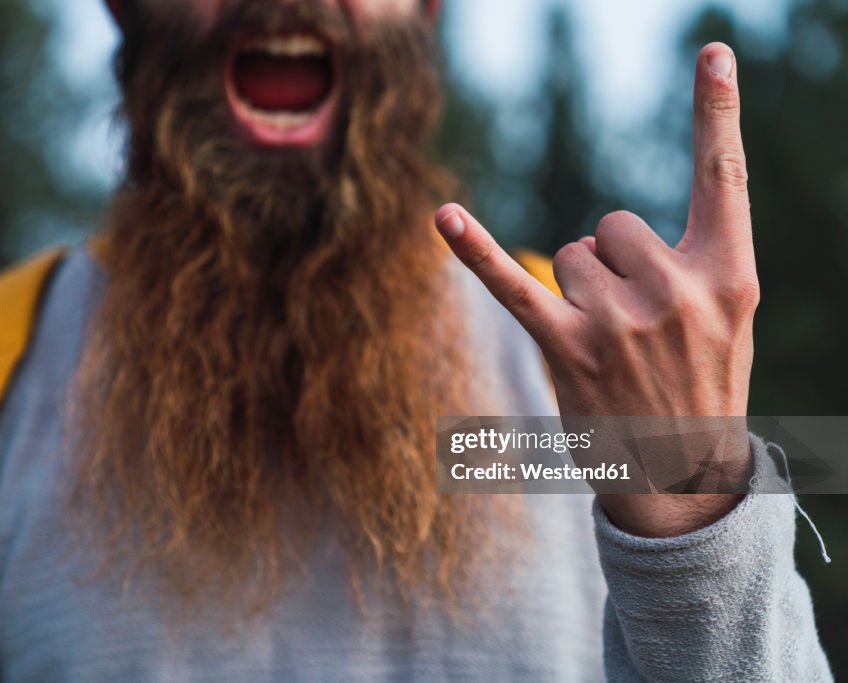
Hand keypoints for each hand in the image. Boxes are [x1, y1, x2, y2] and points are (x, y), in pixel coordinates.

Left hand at [434, 43, 757, 536]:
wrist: (683, 476)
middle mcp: (675, 292)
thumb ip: (687, 263)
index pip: (724, 176)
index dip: (717, 111)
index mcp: (729, 275)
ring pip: (571, 254)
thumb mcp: (726, 320)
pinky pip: (515, 284)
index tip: (714, 50)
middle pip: (611, 225)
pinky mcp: (567, 347)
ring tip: (607, 345)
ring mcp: (619, 321)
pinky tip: (443, 217)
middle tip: (636, 328)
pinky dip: (475, 250)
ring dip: (581, 291)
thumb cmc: (703, 385)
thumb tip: (593, 236)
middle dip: (615, 266)